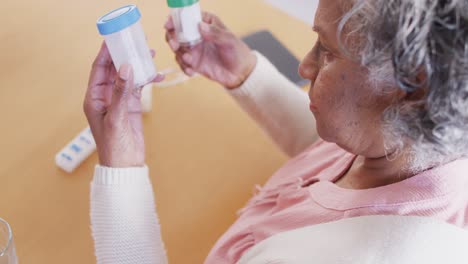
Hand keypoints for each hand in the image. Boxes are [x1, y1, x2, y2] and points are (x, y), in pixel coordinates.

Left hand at [83, 42, 163, 166]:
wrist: (125, 165)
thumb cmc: (114, 146)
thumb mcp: (116, 118)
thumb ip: (121, 92)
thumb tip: (126, 67)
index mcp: (94, 98)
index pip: (99, 68)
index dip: (106, 52)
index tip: (115, 37)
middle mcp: (105, 96)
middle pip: (114, 69)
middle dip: (125, 55)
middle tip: (136, 41)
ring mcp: (119, 100)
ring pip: (128, 76)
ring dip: (138, 65)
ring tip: (150, 54)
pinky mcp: (132, 106)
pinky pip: (139, 87)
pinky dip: (147, 80)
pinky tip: (157, 75)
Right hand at [165, 12, 256, 88]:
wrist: (240, 73)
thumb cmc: (237, 52)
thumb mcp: (229, 40)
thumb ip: (215, 33)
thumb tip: (200, 26)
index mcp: (206, 23)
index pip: (187, 17)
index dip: (176, 19)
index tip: (169, 24)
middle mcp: (197, 35)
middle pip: (176, 32)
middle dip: (172, 38)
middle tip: (175, 44)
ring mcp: (194, 49)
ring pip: (176, 48)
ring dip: (178, 53)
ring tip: (188, 59)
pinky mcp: (194, 63)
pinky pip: (182, 63)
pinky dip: (183, 67)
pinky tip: (192, 72)